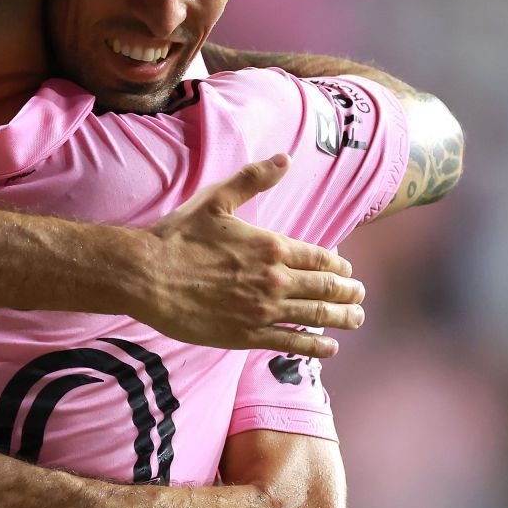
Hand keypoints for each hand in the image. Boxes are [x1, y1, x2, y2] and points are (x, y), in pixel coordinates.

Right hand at [136, 155, 364, 357]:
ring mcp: (264, 310)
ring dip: (342, 318)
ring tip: (356, 319)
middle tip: (360, 297)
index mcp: (272, 247)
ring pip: (317, 316)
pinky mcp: (248, 335)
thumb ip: (253, 179)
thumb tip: (284, 159)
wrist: (147, 277)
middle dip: (348, 293)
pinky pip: (292, 343)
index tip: (346, 271)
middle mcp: (275, 280)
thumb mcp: (216, 200)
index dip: (339, 266)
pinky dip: (316, 346)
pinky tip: (330, 348)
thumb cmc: (179, 238)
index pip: (321, 258)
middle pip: (326, 288)